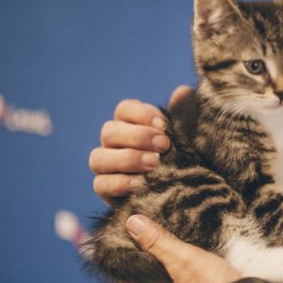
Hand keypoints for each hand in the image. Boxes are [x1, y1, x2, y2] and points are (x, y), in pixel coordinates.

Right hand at [89, 86, 192, 202]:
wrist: (181, 191)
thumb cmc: (180, 157)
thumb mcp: (184, 136)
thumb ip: (182, 115)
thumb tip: (182, 92)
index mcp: (129, 124)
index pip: (124, 109)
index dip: (141, 114)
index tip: (163, 124)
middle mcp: (112, 143)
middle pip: (110, 131)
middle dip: (137, 137)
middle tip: (164, 146)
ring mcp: (105, 166)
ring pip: (98, 157)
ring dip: (128, 159)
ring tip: (155, 164)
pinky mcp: (104, 189)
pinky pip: (101, 184)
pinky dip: (121, 183)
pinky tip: (143, 184)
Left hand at [125, 215, 241, 282]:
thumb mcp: (182, 258)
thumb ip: (157, 241)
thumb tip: (133, 223)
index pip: (125, 271)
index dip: (126, 251)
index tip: (132, 233)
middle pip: (145, 278)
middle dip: (149, 259)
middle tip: (158, 237)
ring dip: (168, 271)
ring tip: (178, 251)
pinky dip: (183, 282)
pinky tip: (194, 272)